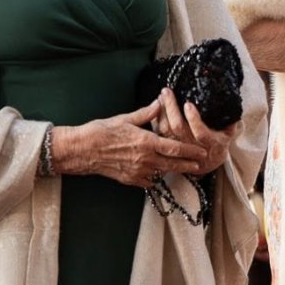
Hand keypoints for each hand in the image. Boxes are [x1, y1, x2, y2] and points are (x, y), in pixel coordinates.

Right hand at [50, 100, 210, 186]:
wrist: (82, 150)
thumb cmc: (101, 132)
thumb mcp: (125, 119)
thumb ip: (145, 114)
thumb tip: (159, 103)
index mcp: (146, 142)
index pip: (175, 147)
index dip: (190, 151)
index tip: (202, 152)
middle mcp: (145, 159)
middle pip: (173, 164)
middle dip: (188, 164)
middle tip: (199, 165)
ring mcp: (138, 171)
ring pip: (162, 173)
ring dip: (171, 170)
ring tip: (181, 168)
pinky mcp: (130, 180)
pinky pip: (148, 181)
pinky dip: (154, 177)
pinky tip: (157, 173)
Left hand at [155, 86, 239, 175]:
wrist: (207, 162)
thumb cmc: (218, 143)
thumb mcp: (228, 134)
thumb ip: (230, 123)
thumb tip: (233, 107)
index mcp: (210, 144)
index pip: (201, 134)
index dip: (194, 119)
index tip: (188, 104)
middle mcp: (193, 148)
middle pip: (178, 130)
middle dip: (171, 109)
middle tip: (167, 92)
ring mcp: (179, 149)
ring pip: (166, 131)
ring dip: (161, 112)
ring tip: (161, 96)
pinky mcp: (169, 147)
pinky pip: (159, 134)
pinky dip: (155, 120)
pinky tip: (154, 108)